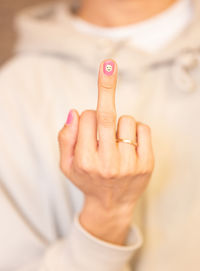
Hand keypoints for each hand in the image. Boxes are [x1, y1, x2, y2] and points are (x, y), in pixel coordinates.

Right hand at [58, 59, 154, 244]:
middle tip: (108, 64)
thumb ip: (65, 138)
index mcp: (85, 161)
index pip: (87, 119)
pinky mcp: (146, 164)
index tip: (88, 120)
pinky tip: (129, 143)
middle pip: (107, 115)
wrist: (111, 204)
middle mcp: (107, 163)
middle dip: (106, 85)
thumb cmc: (87, 179)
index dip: (87, 116)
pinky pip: (143, 128)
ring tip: (116, 141)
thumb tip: (74, 112)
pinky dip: (135, 129)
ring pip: (126, 120)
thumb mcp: (66, 164)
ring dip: (119, 123)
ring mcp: (129, 164)